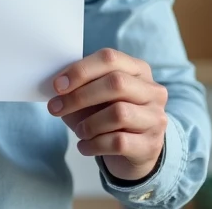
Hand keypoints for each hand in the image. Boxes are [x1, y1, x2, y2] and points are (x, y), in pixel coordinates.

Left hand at [47, 48, 167, 181]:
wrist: (134, 153)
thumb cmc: (108, 117)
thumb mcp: (95, 97)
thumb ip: (80, 86)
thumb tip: (57, 84)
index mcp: (138, 69)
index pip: (110, 58)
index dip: (81, 70)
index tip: (57, 86)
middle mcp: (152, 90)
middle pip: (116, 83)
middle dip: (80, 96)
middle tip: (55, 108)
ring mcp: (155, 117)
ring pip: (119, 113)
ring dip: (89, 124)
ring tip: (79, 132)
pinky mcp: (151, 144)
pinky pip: (118, 142)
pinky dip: (94, 144)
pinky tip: (85, 146)